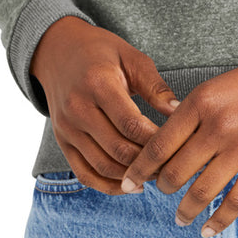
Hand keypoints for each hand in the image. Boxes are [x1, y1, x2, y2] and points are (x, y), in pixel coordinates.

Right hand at [30, 17, 180, 192]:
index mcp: (98, 84)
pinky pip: (84, 173)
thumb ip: (155, 86)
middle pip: (117, 148)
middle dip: (148, 161)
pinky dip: (107, 185)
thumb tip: (179, 112)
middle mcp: (77, 108)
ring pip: (102, 165)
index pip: (131, 124)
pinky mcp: (62, 141)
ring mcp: (66, 128)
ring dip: (131, 176)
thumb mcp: (131, 58)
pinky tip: (129, 185)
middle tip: (172, 163)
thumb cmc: (102, 52)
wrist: (58, 51)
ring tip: (155, 174)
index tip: (178, 143)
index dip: (156, 140)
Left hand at [118, 39, 237, 235]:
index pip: (160, 144)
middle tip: (159, 194)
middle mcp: (217, 126)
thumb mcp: (217, 87)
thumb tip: (163, 144)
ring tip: (180, 219)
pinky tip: (208, 230)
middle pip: (176, 171)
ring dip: (186, 210)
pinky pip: (236, 200)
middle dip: (162, 189)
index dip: (140, 169)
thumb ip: (191, 113)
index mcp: (200, 102)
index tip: (129, 183)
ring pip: (202, 191)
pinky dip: (219, 220)